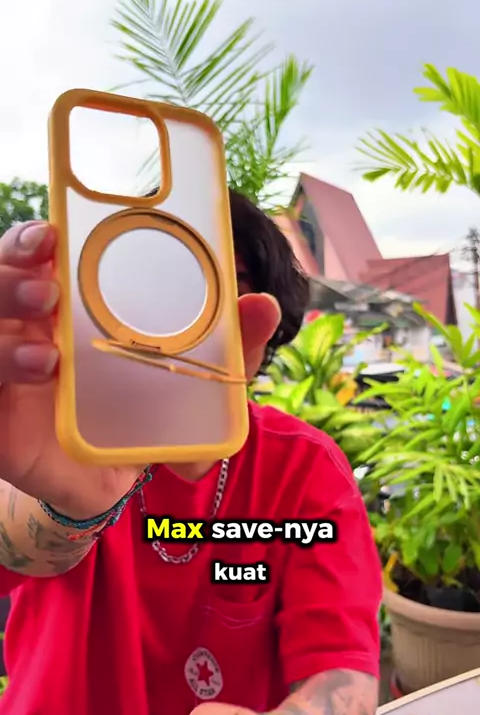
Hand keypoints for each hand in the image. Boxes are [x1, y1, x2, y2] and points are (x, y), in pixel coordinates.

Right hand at [0, 221, 280, 517]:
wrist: (109, 481)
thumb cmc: (144, 413)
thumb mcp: (191, 380)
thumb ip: (228, 347)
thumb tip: (263, 304)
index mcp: (64, 307)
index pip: (30, 257)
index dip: (30, 240)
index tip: (52, 233)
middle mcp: (25, 331)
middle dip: (9, 273)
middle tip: (48, 285)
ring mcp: (7, 373)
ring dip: (7, 329)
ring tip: (50, 354)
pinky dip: (3, 372)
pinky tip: (41, 375)